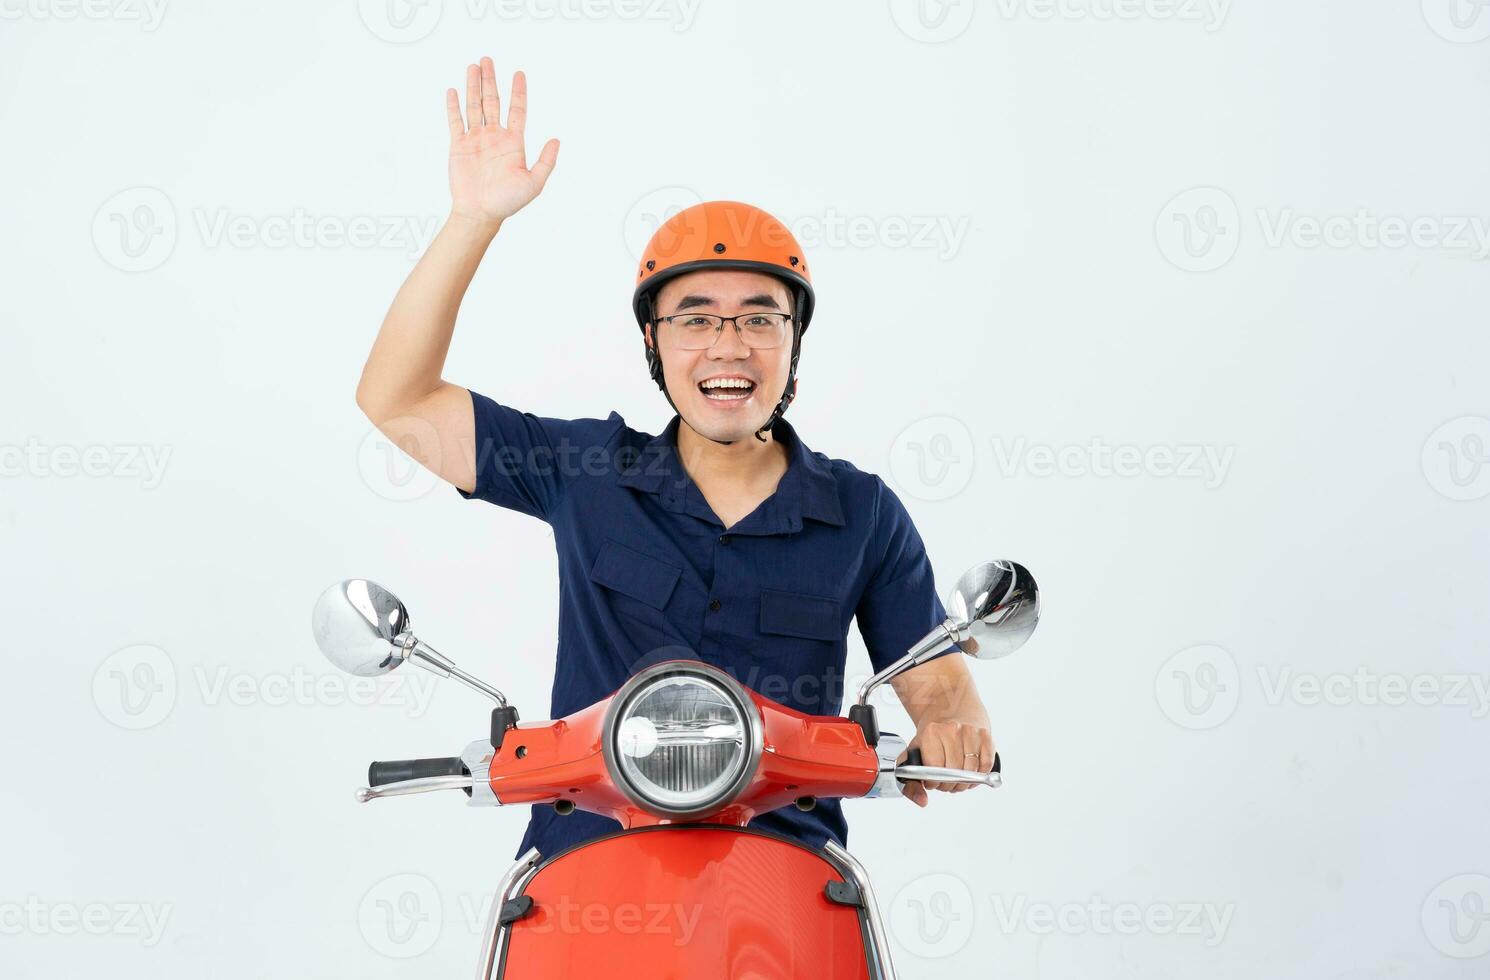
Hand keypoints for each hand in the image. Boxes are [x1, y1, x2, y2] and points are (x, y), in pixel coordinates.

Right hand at [446, 57, 559, 228]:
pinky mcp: (459, 146)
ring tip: (473, 66)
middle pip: (493, 101)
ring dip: (473, 86)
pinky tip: (453, 90)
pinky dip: (454, 106)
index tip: (519, 73)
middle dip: (490, 80)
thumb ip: (546, 162)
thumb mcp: (534, 183)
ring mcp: (476, 139)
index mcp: (513, 143)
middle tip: (488, 59)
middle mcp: (494, 137)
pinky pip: (455, 122)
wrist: (480, 213)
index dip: (518, 92)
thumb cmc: (507, 202)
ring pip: (474, 106)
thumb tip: (557, 140)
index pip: (517, 110)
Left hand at [899, 719, 994, 806]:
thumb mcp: (915, 754)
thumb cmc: (932, 738)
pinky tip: (970, 772)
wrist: (950, 711)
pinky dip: (979, 775)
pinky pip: (986, 765)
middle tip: (945, 782)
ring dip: (964, 783)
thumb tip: (922, 802)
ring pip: (971, 772)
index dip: (933, 782)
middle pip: (954, 773)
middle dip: (948, 785)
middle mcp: (952, 729)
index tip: (931, 782)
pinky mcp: (986, 736)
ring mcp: (971, 732)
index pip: (934, 769)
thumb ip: (911, 782)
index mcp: (931, 732)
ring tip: (957, 779)